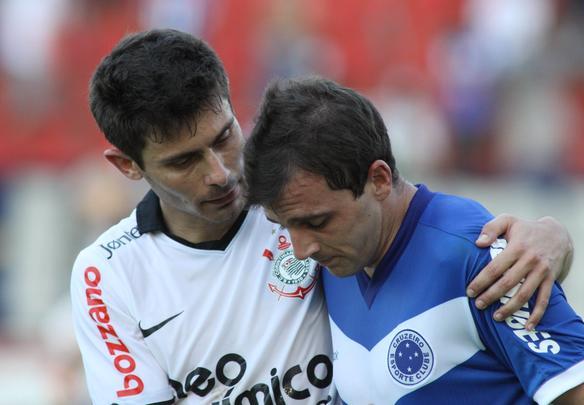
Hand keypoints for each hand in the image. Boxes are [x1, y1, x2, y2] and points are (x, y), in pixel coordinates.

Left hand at [467, 214, 573, 329]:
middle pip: (508, 283)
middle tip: (478, 305)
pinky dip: (537, 315)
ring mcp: (541, 271)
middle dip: (492, 296)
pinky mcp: (550, 279)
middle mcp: (530, 260)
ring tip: (496, 317)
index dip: (482, 281)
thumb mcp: (508, 220)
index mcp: (517, 247)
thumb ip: (491, 228)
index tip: (470, 291)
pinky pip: (544, 300)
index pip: (495, 267)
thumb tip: (479, 243)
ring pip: (525, 294)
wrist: (557, 233)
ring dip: (510, 308)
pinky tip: (528, 326)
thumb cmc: (526, 228)